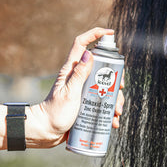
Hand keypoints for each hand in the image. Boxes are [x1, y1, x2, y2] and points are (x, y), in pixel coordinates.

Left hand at [28, 28, 124, 147]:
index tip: (111, 33)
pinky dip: (110, 112)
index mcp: (72, 70)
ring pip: (106, 88)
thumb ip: (79, 75)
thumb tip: (89, 53)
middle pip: (102, 68)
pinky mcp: (86, 104)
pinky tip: (113, 121)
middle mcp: (79, 78)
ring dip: (115, 100)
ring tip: (117, 113)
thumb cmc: (54, 113)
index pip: (82, 44)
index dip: (95, 34)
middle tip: (120, 89)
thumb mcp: (69, 93)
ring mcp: (83, 91)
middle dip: (115, 78)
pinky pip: (102, 103)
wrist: (45, 133)